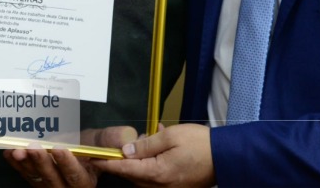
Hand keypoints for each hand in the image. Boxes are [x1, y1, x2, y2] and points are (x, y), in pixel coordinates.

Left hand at [4, 126, 136, 187]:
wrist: (74, 154)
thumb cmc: (87, 149)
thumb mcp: (100, 142)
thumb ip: (109, 138)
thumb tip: (125, 135)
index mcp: (85, 181)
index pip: (76, 176)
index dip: (67, 163)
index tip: (59, 147)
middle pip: (52, 179)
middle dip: (41, 162)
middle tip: (33, 146)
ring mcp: (49, 187)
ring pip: (36, 179)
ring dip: (25, 164)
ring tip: (17, 149)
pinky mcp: (36, 183)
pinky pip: (24, 176)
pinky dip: (15, 164)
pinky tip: (9, 151)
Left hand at [92, 124, 213, 187]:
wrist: (226, 157)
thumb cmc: (200, 144)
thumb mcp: (170, 137)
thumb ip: (145, 144)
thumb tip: (126, 150)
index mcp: (157, 173)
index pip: (124, 168)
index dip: (107, 162)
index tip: (92, 158)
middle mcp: (161, 186)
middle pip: (133, 175)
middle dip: (124, 161)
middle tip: (119, 145)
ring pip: (144, 177)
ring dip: (140, 162)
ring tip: (149, 141)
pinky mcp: (176, 187)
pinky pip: (156, 177)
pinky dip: (152, 164)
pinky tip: (160, 148)